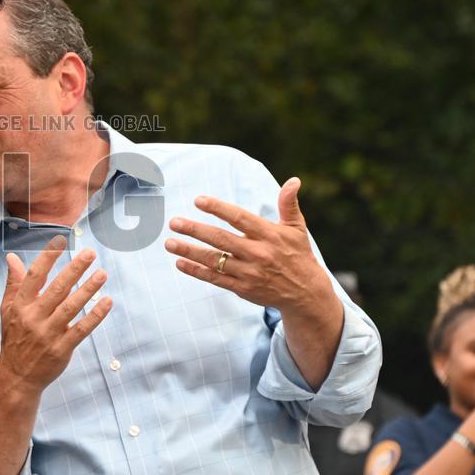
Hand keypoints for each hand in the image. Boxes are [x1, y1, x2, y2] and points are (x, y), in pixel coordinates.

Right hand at [0, 235, 111, 394]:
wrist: (17, 376)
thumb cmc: (14, 338)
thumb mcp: (8, 310)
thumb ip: (13, 283)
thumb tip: (13, 258)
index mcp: (20, 305)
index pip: (34, 276)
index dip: (47, 257)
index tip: (61, 240)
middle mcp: (33, 318)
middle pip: (56, 289)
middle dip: (74, 270)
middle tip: (90, 253)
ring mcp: (47, 334)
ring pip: (71, 308)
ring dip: (88, 290)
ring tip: (102, 273)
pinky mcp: (61, 349)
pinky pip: (81, 329)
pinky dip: (95, 316)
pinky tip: (107, 302)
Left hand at [164, 177, 333, 314]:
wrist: (305, 293)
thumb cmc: (298, 254)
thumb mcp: (296, 228)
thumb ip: (288, 203)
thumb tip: (293, 180)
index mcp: (269, 235)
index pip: (240, 218)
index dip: (218, 209)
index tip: (198, 200)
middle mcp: (258, 254)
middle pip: (221, 239)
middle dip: (195, 230)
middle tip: (173, 222)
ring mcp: (249, 273)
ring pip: (214, 260)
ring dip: (189, 251)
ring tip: (169, 243)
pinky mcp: (242, 288)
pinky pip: (215, 278)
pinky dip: (196, 271)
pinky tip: (179, 263)